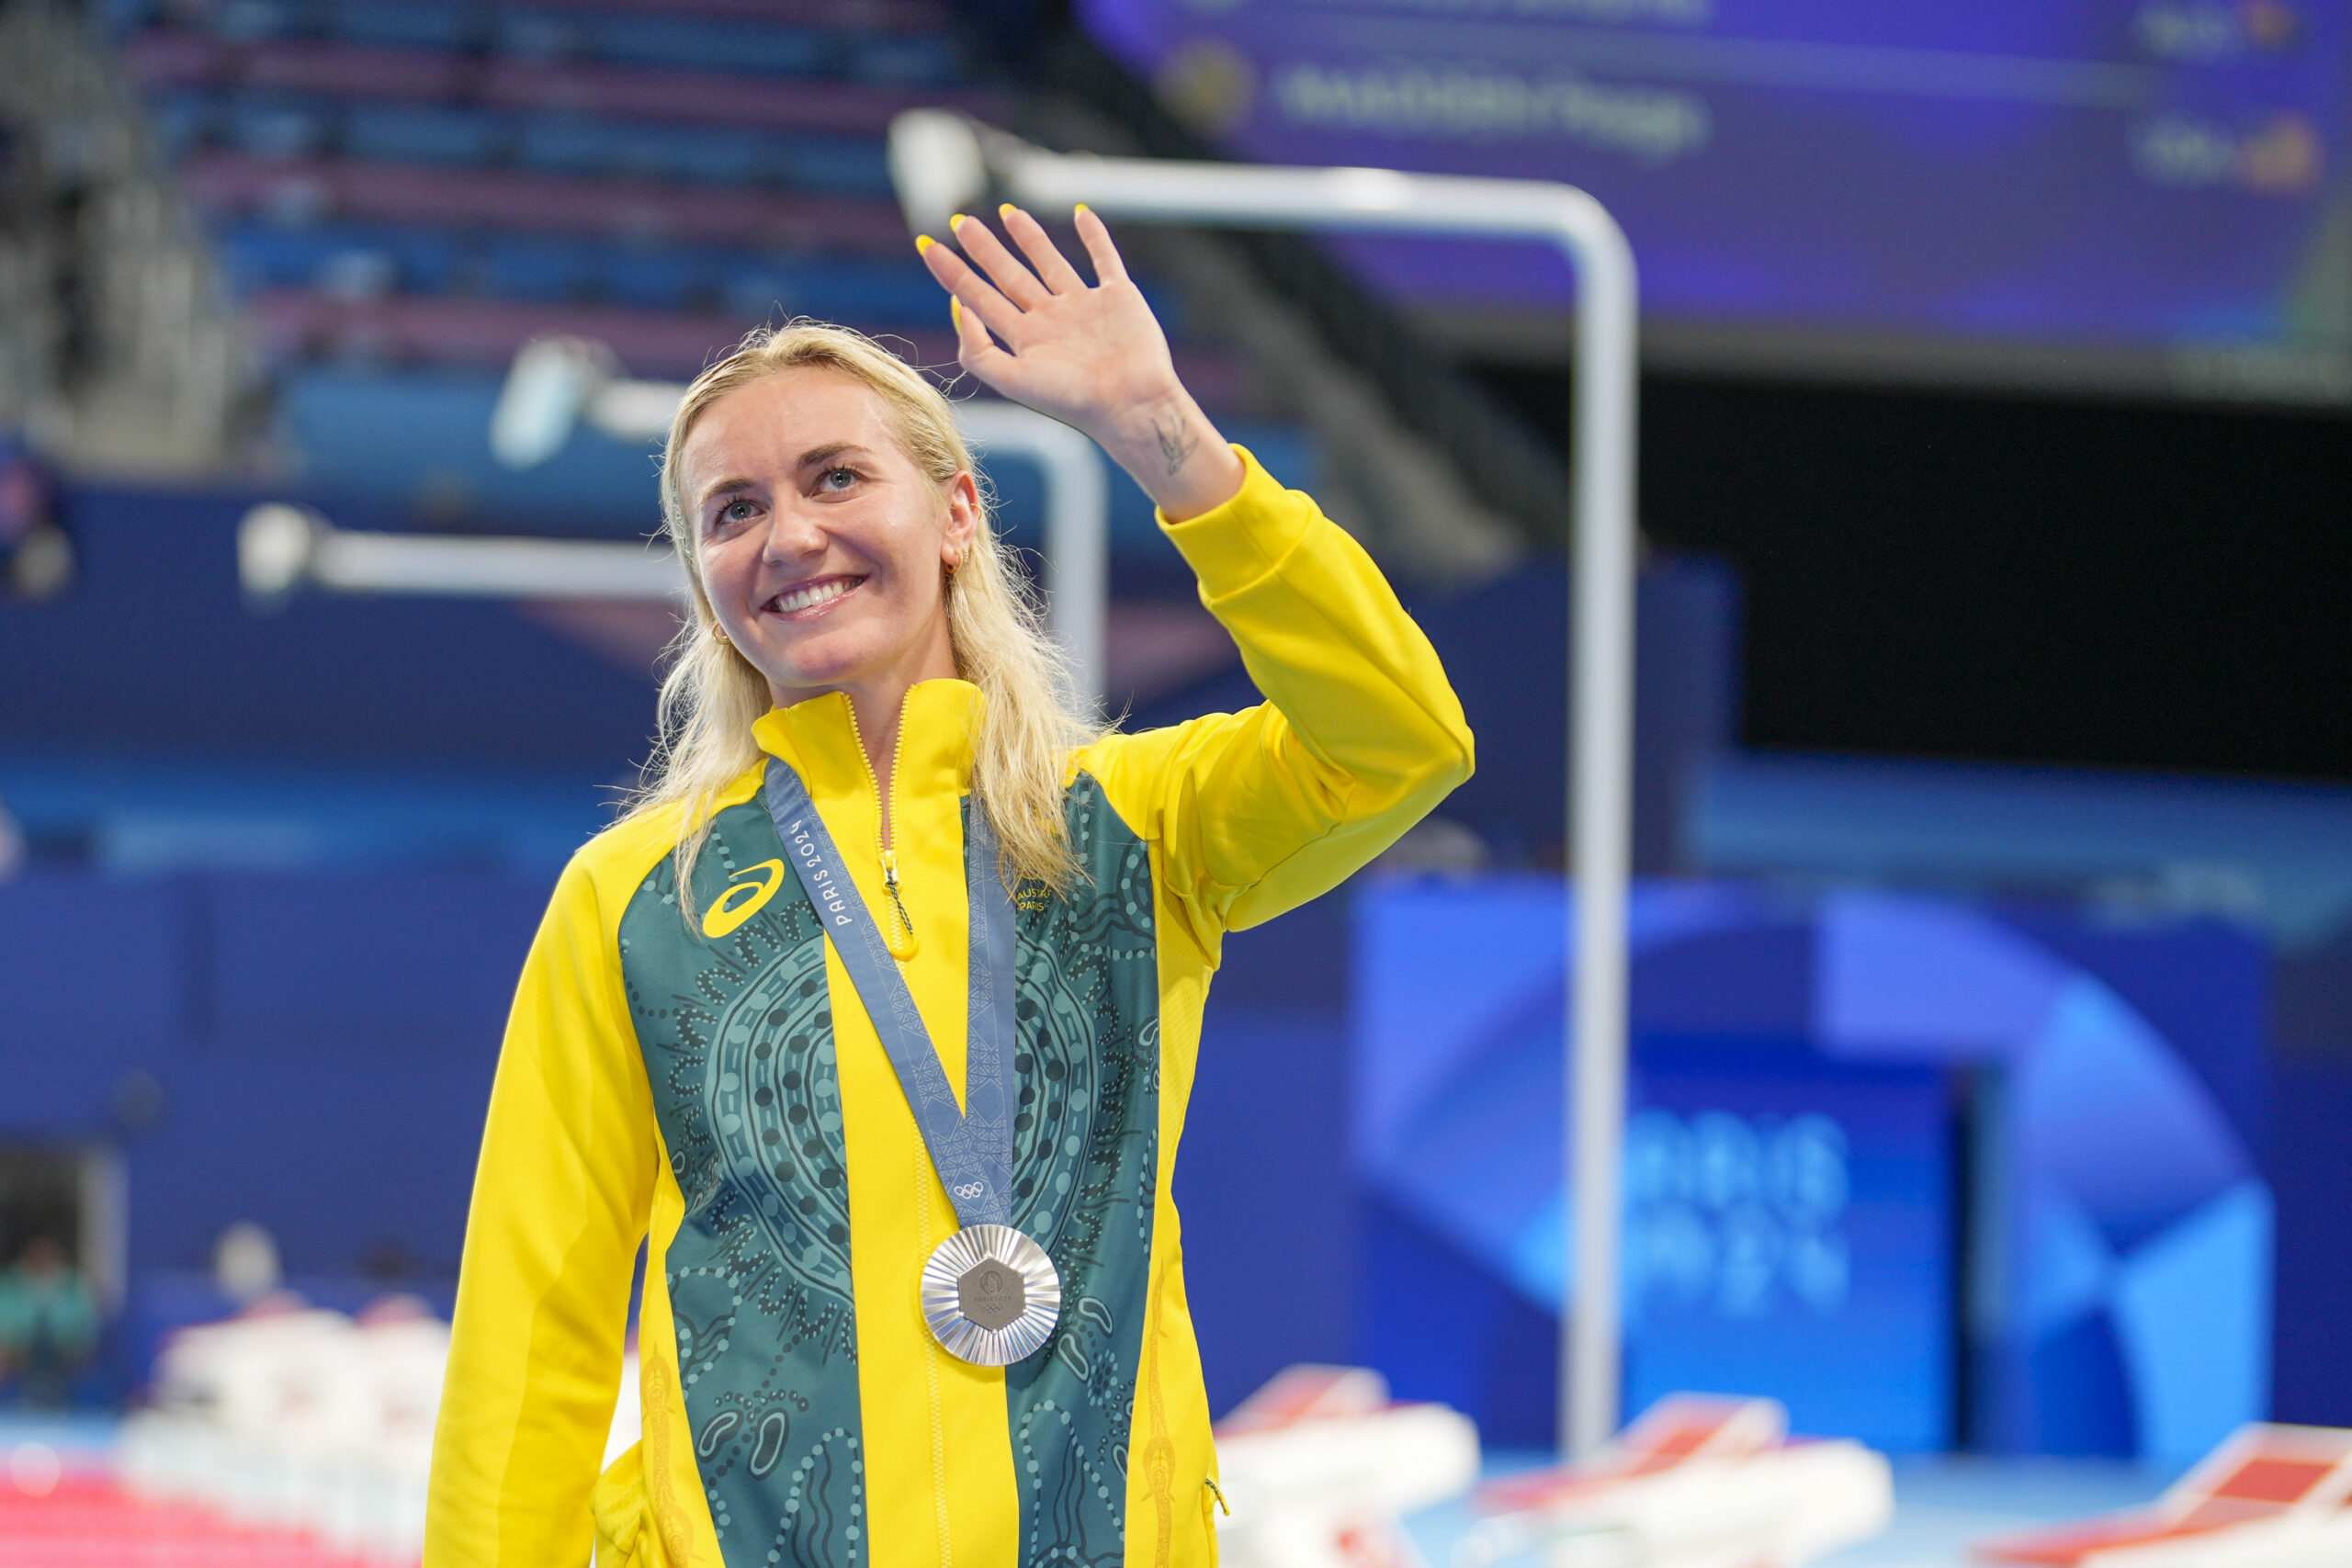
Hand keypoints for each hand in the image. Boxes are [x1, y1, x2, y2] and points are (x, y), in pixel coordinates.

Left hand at [918, 205, 1243, 520]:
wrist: (1130, 403)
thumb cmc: (1072, 399)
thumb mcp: (1010, 380)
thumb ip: (977, 348)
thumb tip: (956, 306)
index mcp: (1024, 340)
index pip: (978, 298)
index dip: (951, 272)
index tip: (926, 245)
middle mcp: (1050, 321)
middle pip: (1008, 276)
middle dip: (984, 249)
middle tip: (961, 221)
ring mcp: (1084, 308)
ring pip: (1049, 263)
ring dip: (1029, 238)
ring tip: (1009, 212)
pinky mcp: (1118, 297)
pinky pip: (1104, 258)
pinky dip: (1095, 236)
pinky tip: (1082, 214)